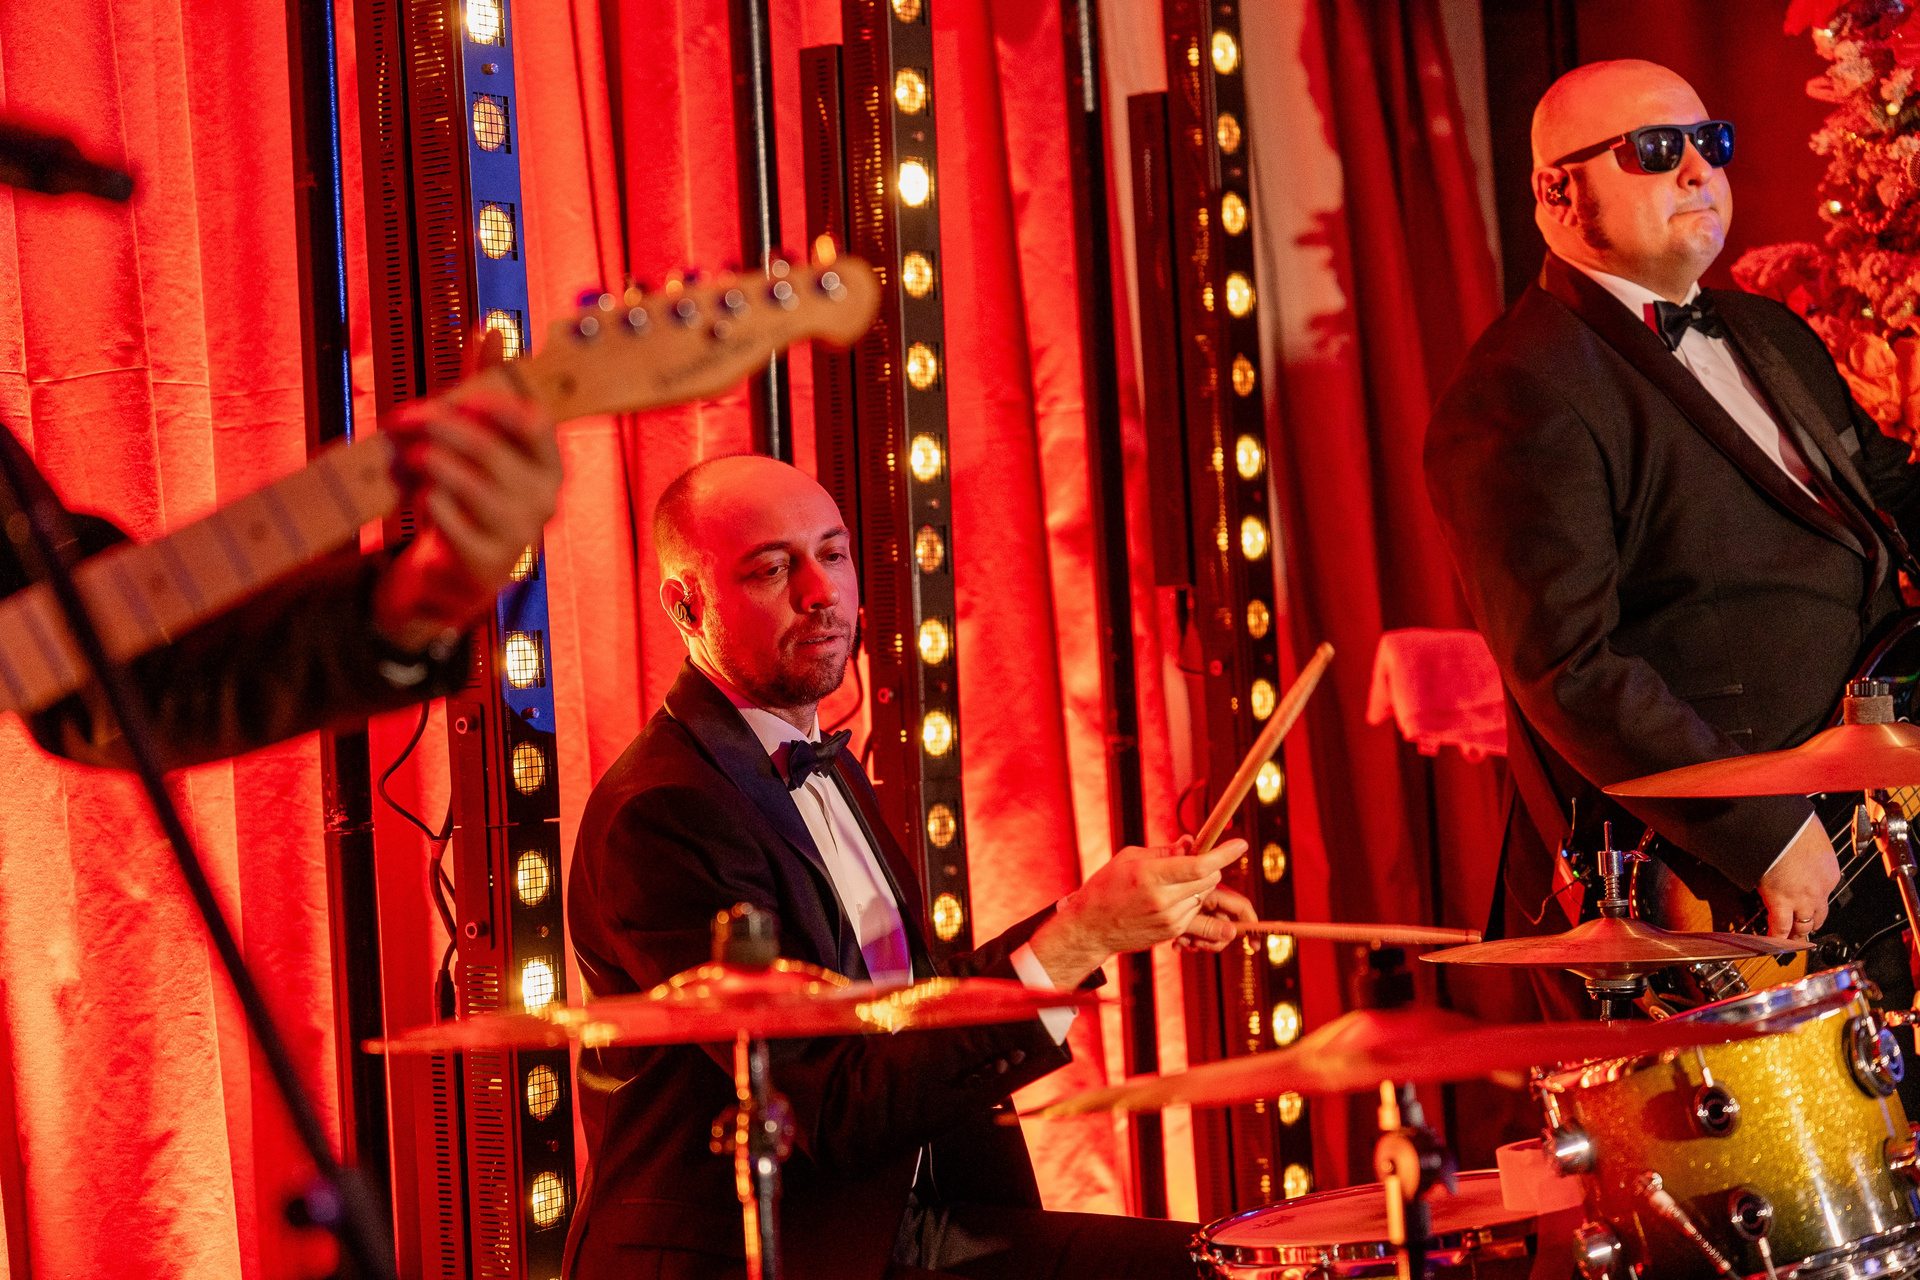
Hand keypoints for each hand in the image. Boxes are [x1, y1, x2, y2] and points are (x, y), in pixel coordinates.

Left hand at [373, 384, 560, 652]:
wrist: (459, 572)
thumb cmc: (473, 497)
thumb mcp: (485, 444)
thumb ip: (487, 388)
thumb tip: (491, 330)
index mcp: (550, 467)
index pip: (534, 422)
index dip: (491, 403)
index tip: (456, 396)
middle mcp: (543, 500)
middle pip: (486, 447)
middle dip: (438, 425)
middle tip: (405, 417)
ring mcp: (517, 533)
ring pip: (462, 480)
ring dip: (427, 461)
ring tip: (411, 456)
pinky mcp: (485, 560)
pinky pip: (445, 514)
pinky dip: (426, 498)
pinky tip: (421, 496)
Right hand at [1026, 837, 1249, 986]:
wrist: (1091, 927)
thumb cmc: (1106, 887)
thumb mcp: (1130, 858)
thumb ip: (1165, 851)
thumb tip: (1192, 843)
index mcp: (1151, 875)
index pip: (1200, 865)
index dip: (1224, 854)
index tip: (1240, 844)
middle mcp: (1163, 900)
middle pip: (1209, 879)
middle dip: (1210, 866)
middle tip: (1195, 858)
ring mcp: (1170, 919)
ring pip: (1204, 895)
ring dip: (1198, 884)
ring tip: (1172, 881)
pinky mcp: (1172, 932)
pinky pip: (1195, 910)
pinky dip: (1190, 899)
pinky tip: (1170, 896)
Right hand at [1758, 817, 1839, 939]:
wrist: (1784, 827)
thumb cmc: (1795, 825)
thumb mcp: (1813, 836)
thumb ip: (1809, 848)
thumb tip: (1801, 845)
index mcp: (1829, 871)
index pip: (1825, 891)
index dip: (1815, 898)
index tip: (1808, 899)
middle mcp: (1820, 890)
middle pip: (1819, 913)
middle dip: (1813, 922)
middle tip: (1806, 927)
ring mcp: (1802, 899)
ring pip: (1803, 924)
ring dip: (1798, 933)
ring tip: (1792, 941)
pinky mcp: (1781, 902)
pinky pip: (1780, 926)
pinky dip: (1778, 937)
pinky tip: (1774, 942)